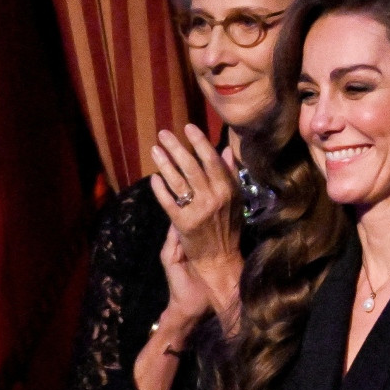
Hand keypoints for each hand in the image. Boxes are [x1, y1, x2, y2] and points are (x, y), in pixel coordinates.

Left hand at [151, 125, 244, 320]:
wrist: (220, 262)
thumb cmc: (228, 229)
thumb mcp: (235, 200)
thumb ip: (230, 175)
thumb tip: (225, 151)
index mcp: (229, 191)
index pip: (213, 161)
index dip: (199, 143)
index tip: (188, 127)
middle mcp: (214, 199)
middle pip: (192, 167)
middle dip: (177, 148)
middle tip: (164, 134)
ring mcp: (198, 212)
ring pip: (178, 182)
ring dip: (165, 164)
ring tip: (155, 150)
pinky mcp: (183, 224)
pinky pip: (169, 202)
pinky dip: (160, 189)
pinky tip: (154, 178)